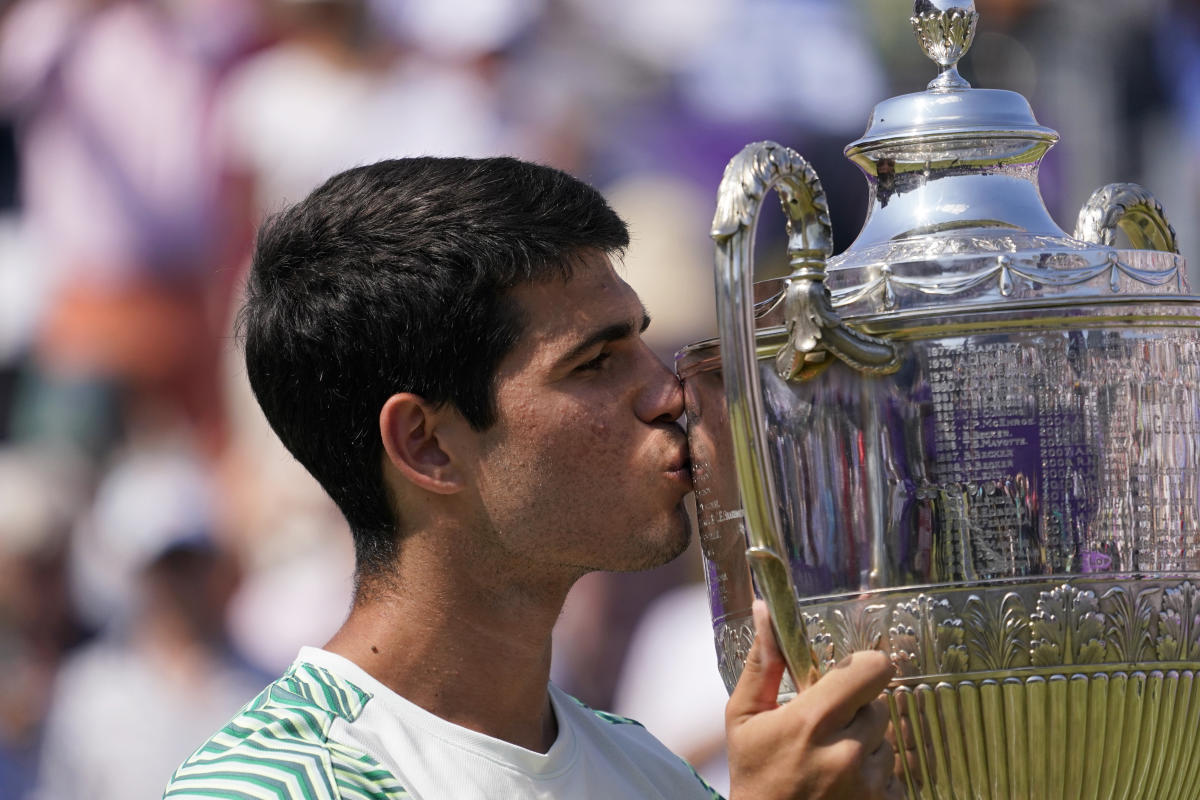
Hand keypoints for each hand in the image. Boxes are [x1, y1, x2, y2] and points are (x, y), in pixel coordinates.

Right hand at [725, 601, 901, 799]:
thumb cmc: (753, 774)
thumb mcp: (745, 717)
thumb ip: (762, 662)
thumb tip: (765, 609)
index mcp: (812, 721)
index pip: (873, 670)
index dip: (866, 667)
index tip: (851, 676)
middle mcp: (846, 752)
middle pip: (878, 707)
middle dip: (856, 712)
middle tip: (827, 728)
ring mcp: (868, 785)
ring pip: (887, 743)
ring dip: (866, 747)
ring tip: (832, 760)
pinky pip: (895, 777)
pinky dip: (875, 779)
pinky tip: (845, 784)